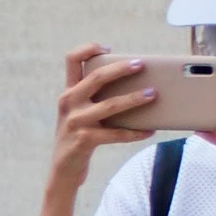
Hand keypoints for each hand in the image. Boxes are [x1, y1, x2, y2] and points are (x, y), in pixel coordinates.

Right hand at [50, 42, 157, 176]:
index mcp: (68, 92)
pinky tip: (150, 131)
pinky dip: (135, 132)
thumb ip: (95, 98)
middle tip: (141, 65)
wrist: (63, 169)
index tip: (107, 47)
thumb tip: (135, 86)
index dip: (88, 49)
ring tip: (153, 94)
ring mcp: (76, 121)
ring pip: (110, 105)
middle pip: (96, 77)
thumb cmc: (79, 136)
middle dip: (121, 69)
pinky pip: (116, 134)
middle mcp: (69, 103)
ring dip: (134, 99)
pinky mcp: (84, 140)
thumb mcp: (80, 113)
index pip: (71, 60)